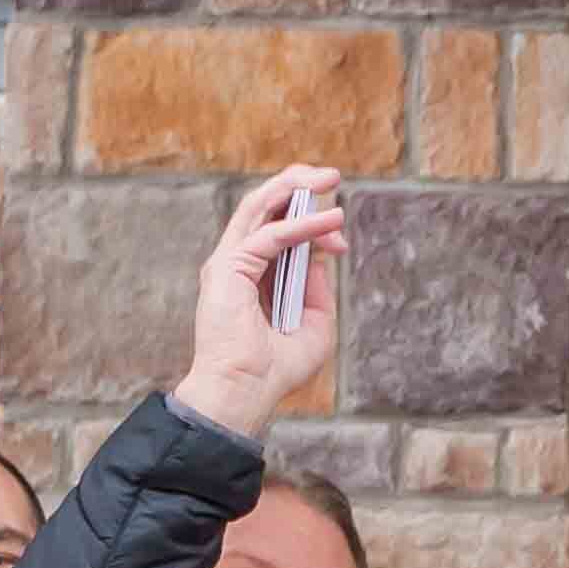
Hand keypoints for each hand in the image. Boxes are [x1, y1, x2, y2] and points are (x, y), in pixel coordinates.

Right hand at [181, 166, 351, 432]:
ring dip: (294, 188)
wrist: (246, 393)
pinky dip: (302, 225)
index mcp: (250, 276)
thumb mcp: (314, 324)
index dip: (312, 226)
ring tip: (327, 177)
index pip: (278, 230)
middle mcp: (236, 263)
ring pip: (259, 207)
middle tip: (330, 174)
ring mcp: (229, 262)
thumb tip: (321, 253)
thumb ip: (316, 288)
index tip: (340, 242)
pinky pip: (271, 235)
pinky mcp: (229, 267)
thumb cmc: (275, 369)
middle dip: (297, 186)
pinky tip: (331, 222)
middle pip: (263, 207)